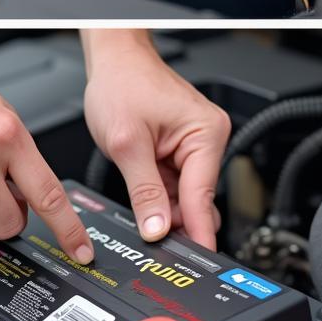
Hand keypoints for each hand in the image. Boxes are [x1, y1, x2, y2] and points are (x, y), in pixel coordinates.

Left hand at [82, 31, 230, 248]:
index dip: (195, 231)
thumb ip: (144, 192)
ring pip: (182, 194)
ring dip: (161, 205)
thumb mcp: (127, 144)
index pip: (202, 195)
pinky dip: (157, 194)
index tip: (196, 262)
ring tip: (140, 208)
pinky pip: (173, 183)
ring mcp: (194, 144)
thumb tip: (156, 230)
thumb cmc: (123, 83)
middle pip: (195, 198)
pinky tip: (143, 198)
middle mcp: (207, 138)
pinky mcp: (179, 148)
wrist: (113, 59)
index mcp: (206, 133)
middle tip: (152, 241)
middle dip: (173, 219)